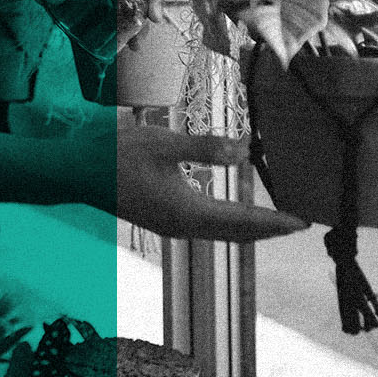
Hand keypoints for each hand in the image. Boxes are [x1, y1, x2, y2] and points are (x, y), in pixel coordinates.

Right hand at [109, 125, 306, 241]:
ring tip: (272, 219)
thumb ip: (205, 148)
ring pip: (220, 232)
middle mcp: (183, 226)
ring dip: (247, 226)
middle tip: (297, 223)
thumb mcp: (163, 144)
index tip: (304, 222)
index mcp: (188, 212)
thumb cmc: (115, 156)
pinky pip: (205, 226)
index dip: (275, 221)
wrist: (74, 173)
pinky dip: (226, 222)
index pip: (243, 221)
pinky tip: (229, 212)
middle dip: (267, 229)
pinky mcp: (160, 220)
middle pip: (236, 233)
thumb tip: (246, 151)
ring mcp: (170, 226)